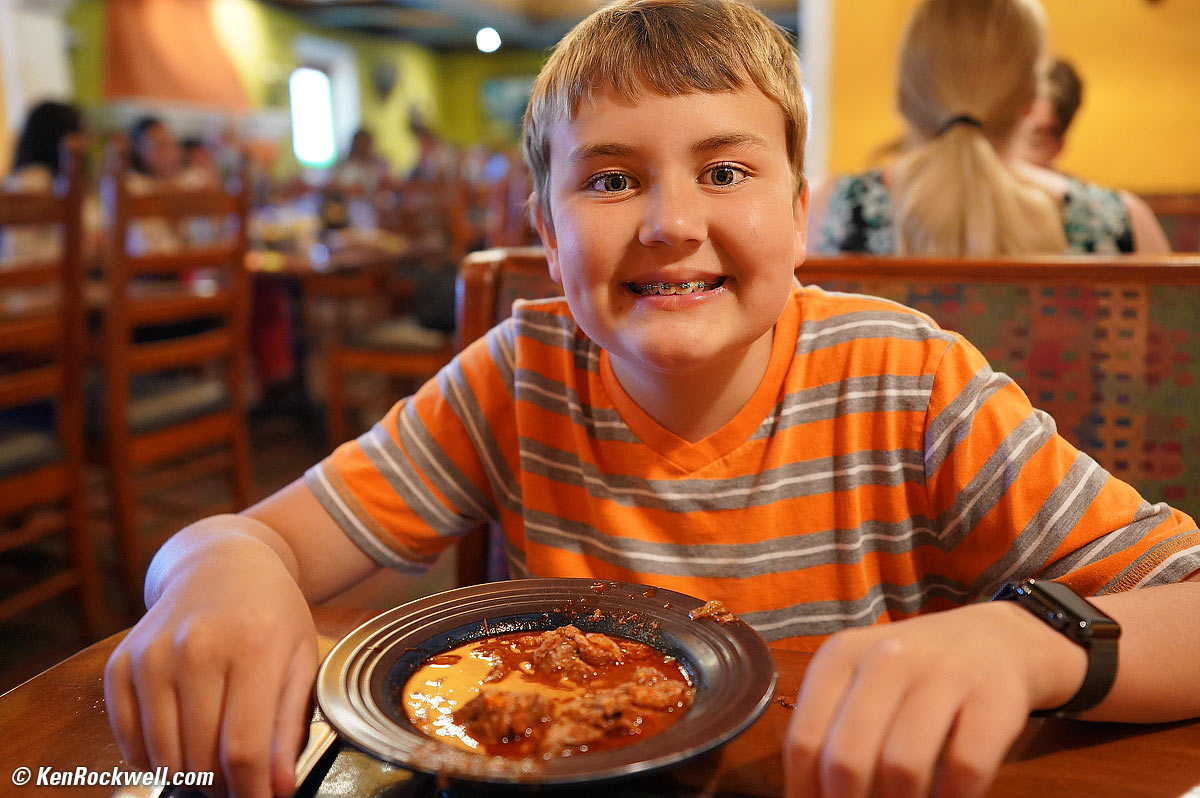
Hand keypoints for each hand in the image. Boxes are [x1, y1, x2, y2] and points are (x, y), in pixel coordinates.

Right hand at [104, 539, 318, 797]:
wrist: (219, 565)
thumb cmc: (270, 613)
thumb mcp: (299, 659)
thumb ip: (289, 727)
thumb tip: (278, 788)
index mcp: (252, 647)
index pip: (244, 747)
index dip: (251, 790)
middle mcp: (195, 649)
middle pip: (201, 756)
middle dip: (223, 786)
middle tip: (240, 781)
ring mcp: (152, 656)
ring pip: (163, 756)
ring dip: (189, 775)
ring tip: (214, 761)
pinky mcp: (120, 664)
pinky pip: (128, 741)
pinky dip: (153, 758)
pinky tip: (180, 741)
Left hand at [783, 601, 1085, 797]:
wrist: (992, 639)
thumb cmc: (911, 674)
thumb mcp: (861, 683)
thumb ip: (832, 732)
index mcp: (840, 656)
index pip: (804, 740)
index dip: (807, 792)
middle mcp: (887, 659)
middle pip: (847, 759)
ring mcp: (942, 674)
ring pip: (902, 767)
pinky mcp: (993, 698)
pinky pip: (965, 768)